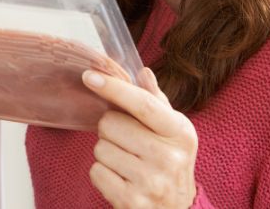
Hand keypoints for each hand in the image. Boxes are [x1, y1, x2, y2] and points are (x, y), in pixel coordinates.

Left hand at [82, 67, 197, 208]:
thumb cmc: (169, 161)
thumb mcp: (172, 131)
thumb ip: (155, 101)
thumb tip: (142, 72)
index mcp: (180, 132)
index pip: (143, 104)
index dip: (114, 88)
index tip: (89, 76)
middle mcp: (169, 157)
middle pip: (110, 123)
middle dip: (110, 129)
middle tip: (126, 141)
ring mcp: (151, 181)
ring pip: (100, 148)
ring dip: (106, 152)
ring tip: (126, 162)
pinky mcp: (132, 201)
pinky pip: (96, 171)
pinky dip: (102, 174)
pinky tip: (121, 179)